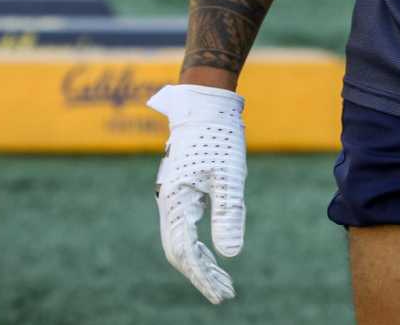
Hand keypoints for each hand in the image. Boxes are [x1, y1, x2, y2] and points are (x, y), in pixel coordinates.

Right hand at [146, 83, 246, 304]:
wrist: (204, 106)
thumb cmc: (218, 137)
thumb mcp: (229, 177)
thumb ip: (229, 215)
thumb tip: (231, 255)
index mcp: (176, 202)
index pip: (185, 252)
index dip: (203, 276)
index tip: (221, 294)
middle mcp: (169, 204)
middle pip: (180, 253)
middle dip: (202, 275)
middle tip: (226, 293)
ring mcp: (173, 200)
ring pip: (181, 242)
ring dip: (201, 264)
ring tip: (224, 282)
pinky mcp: (181, 195)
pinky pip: (185, 229)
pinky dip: (200, 247)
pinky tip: (215, 255)